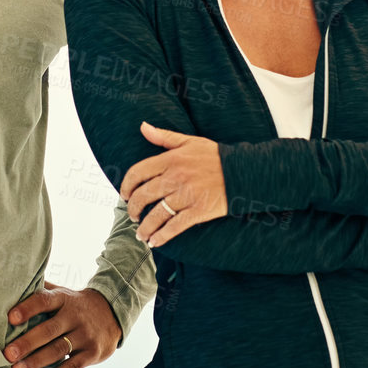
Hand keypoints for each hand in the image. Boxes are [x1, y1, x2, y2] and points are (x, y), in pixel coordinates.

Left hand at [3, 285, 120, 367]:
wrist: (113, 311)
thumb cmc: (76, 304)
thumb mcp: (63, 293)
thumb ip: (41, 291)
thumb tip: (12, 285)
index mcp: (63, 299)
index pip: (44, 301)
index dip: (28, 309)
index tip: (10, 318)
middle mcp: (74, 316)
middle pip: (49, 330)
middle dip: (27, 343)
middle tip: (8, 354)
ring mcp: (85, 335)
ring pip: (58, 349)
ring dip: (37, 361)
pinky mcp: (93, 353)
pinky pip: (74, 365)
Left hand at [119, 120, 227, 247]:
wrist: (243, 171)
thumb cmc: (215, 156)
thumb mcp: (189, 141)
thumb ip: (164, 136)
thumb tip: (143, 126)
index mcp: (171, 160)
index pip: (138, 173)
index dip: (126, 186)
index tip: (125, 195)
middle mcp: (175, 178)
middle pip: (144, 196)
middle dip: (133, 209)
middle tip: (132, 215)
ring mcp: (187, 195)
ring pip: (157, 215)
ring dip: (144, 227)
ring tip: (141, 234)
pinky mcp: (198, 211)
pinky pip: (174, 226)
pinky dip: (162, 236)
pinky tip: (155, 241)